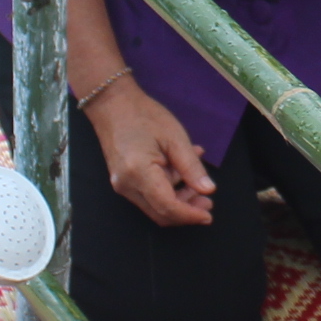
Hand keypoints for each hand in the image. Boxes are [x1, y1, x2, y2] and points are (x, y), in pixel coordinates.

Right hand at [89, 84, 217, 226]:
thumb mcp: (175, 138)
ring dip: (179, 201)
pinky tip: (181, 174)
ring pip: (154, 207)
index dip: (189, 215)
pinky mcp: (123, 181)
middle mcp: (127, 185)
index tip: (208, 216)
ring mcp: (122, 185)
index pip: (167, 206)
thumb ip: (191, 167)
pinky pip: (148, 195)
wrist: (112, 104)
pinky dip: (168, 190)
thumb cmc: (145, 116)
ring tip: (198, 186)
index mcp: (139, 173)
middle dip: (186, 213)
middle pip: (160, 213)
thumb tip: (208, 190)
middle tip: (208, 203)